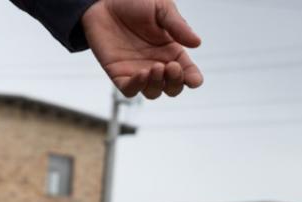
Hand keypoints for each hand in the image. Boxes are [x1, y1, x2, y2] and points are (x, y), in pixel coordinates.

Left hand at [82, 0, 202, 98]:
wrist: (105, 0)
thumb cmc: (135, 2)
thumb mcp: (161, 8)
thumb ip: (177, 26)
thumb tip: (197, 43)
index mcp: (171, 51)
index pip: (187, 72)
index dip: (192, 79)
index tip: (194, 79)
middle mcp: (157, 64)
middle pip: (171, 88)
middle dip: (175, 83)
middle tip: (172, 67)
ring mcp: (138, 71)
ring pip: (153, 92)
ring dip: (157, 85)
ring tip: (157, 67)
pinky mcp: (119, 74)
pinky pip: (130, 90)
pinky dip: (138, 86)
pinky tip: (142, 73)